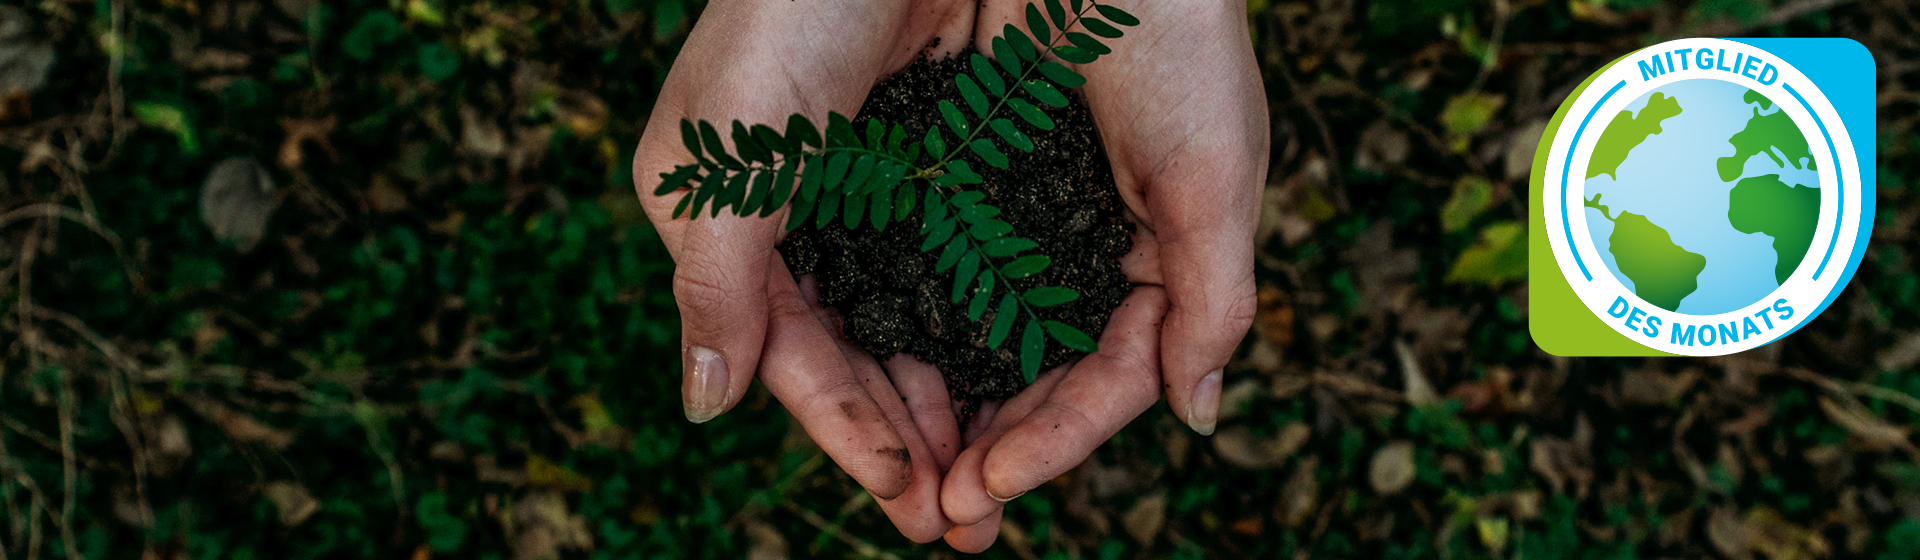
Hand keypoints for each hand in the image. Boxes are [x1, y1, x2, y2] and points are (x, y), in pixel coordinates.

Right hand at [630, 0, 979, 541]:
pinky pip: (966, 270)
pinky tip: (1021, 384)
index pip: (792, 354)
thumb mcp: (729, 148)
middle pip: (859, 357)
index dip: (844, 432)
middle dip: (908, 443)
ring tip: (997, 482)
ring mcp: (880, 192)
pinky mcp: (945, 161)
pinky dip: (987, 333)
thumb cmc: (788, 8)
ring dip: (952, 407)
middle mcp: (808, 217)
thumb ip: (718, 279)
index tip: (905, 501)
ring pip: (916, 326)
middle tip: (964, 526)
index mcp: (736, 220)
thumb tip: (706, 406)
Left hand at [935, 0, 1265, 549]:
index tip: (992, 486)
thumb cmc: (1176, 37)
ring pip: (981, 336)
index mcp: (1157, 256)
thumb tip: (1198, 417)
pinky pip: (931, 269)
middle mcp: (1084, 246)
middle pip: (1038, 373)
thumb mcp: (1213, 170)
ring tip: (907, 475)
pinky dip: (908, 327)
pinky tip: (874, 377)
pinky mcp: (960, 173)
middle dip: (996, 446)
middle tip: (943, 516)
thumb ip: (1213, 298)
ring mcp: (1020, 214)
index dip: (1058, 438)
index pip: (1110, 375)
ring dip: (948, 408)